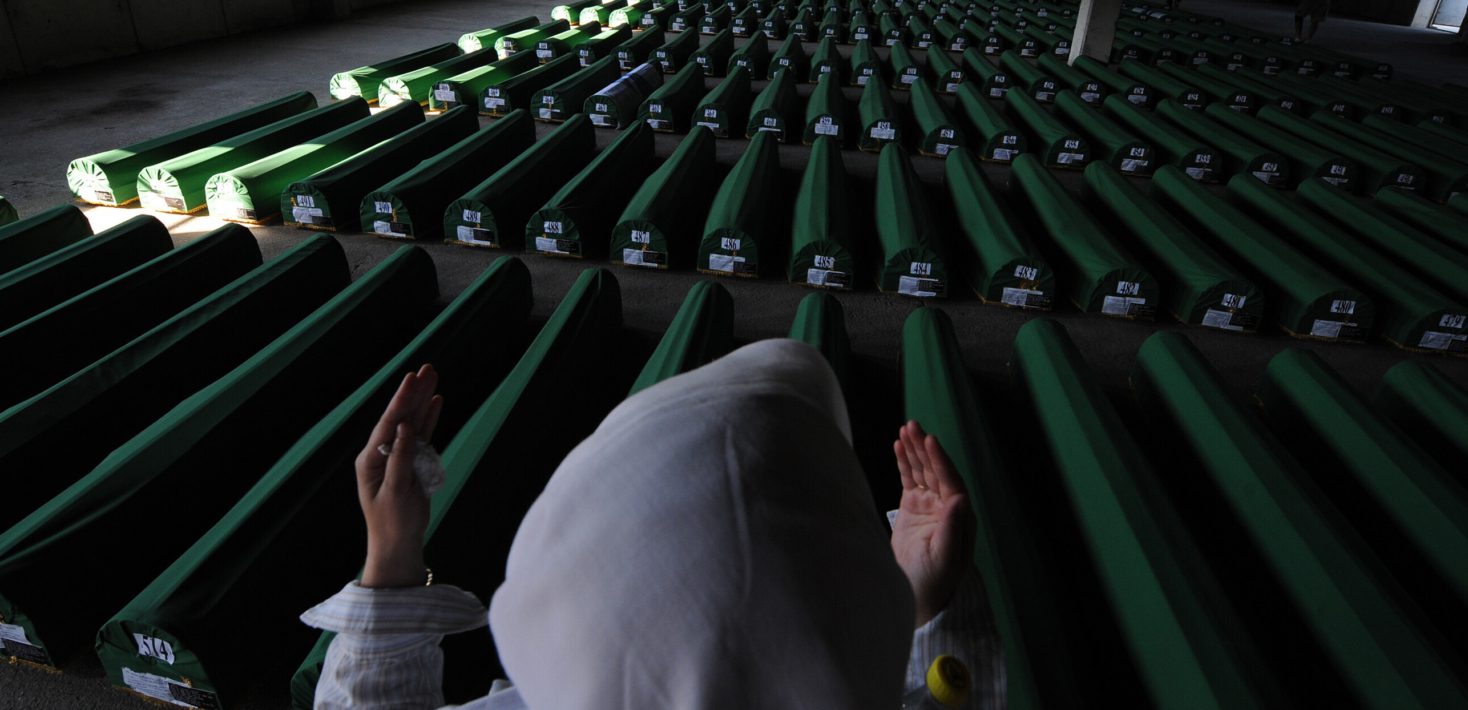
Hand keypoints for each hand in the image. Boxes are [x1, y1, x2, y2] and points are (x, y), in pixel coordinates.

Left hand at [356, 364, 442, 587]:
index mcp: (371, 460)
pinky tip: (435, 402)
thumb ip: (401, 458)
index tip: (411, 379)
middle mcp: (382, 454)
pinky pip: (422, 436)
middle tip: (427, 368)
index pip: (388, 424)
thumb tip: (405, 428)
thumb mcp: (397, 492)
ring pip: (413, 423)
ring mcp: (397, 457)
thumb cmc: (394, 523)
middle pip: (400, 417)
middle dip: (413, 393)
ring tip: (433, 378)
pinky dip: (429, 419)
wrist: (398, 544)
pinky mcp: (411, 463)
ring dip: (423, 401)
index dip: (401, 400)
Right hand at [891, 421, 973, 626]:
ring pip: (922, 471)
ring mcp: (929, 505)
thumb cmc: (935, 581)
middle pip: (936, 470)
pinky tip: (898, 446)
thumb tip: (960, 498)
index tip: (929, 440)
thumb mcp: (944, 558)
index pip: (949, 480)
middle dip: (925, 448)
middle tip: (912, 426)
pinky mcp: (913, 508)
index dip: (939, 460)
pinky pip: (910, 479)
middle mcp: (947, 506)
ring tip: (904, 429)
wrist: (919, 595)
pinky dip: (904, 462)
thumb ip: (952, 528)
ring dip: (914, 450)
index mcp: (959, 516)